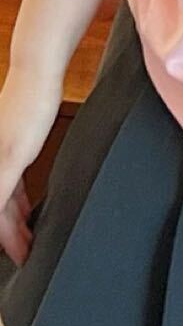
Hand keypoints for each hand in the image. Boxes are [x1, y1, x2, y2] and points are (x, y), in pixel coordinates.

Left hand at [0, 65, 62, 265]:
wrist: (36, 71)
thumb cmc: (35, 94)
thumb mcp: (26, 130)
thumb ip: (24, 150)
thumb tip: (29, 171)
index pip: (0, 197)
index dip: (5, 222)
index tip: (16, 238)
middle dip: (6, 235)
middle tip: (21, 254)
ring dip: (10, 233)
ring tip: (24, 250)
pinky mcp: (10, 156)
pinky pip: (2, 196)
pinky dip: (5, 219)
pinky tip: (15, 232)